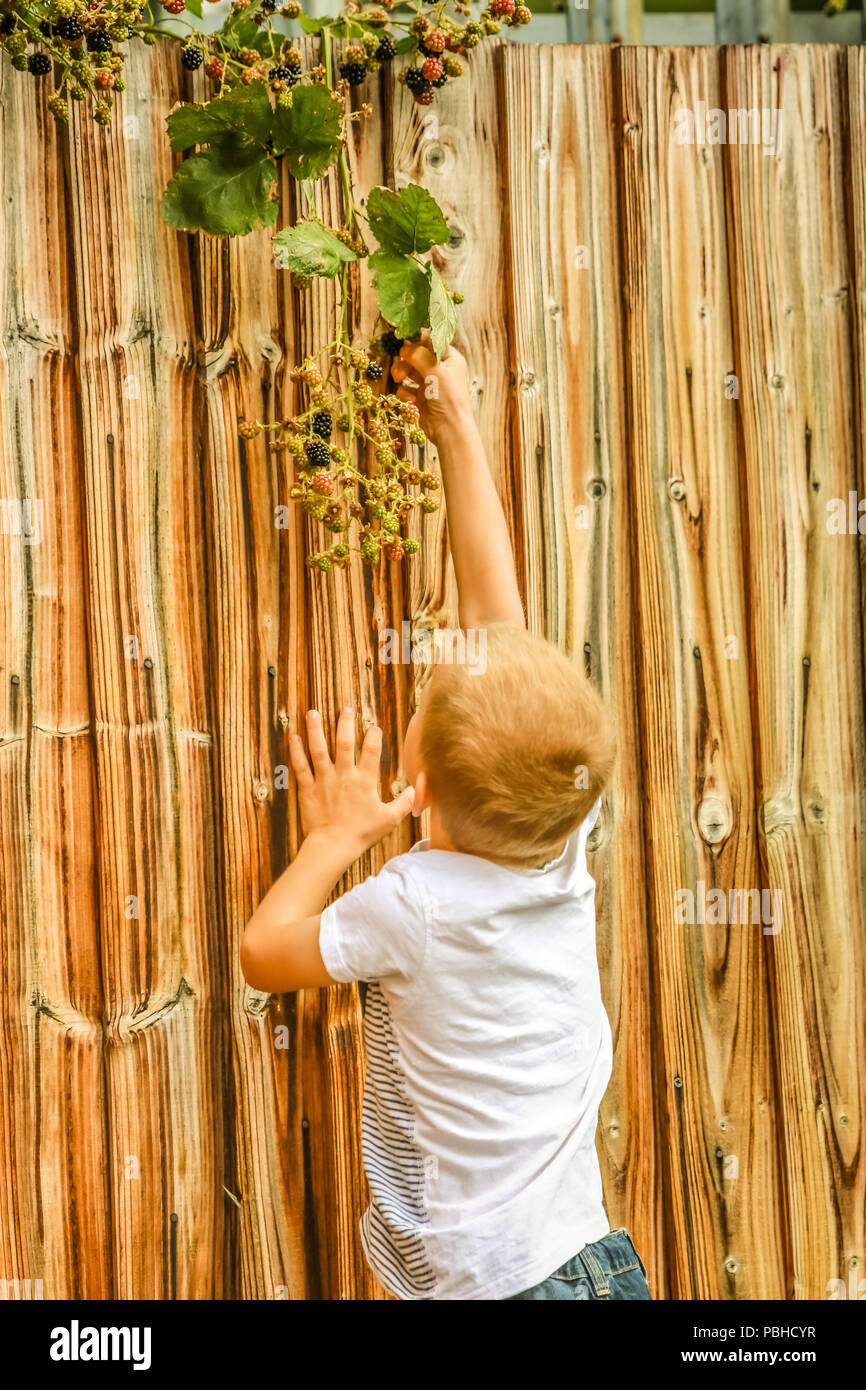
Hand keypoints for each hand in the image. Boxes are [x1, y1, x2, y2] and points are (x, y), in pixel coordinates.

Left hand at [289, 708, 414, 856]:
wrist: (334, 846)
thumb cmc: (362, 833)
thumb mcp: (389, 820)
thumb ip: (404, 803)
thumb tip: (416, 790)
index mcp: (364, 781)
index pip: (372, 751)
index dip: (374, 736)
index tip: (374, 727)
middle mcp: (344, 776)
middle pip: (345, 743)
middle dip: (346, 724)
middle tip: (346, 708)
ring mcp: (324, 781)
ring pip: (319, 750)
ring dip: (316, 730)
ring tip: (312, 712)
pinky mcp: (308, 789)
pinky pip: (300, 767)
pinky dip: (296, 751)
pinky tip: (293, 736)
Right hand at [390, 333, 472, 446]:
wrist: (449, 430)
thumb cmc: (449, 399)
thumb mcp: (436, 372)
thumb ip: (419, 356)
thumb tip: (405, 346)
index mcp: (450, 359)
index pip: (431, 342)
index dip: (417, 341)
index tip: (404, 342)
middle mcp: (440, 370)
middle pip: (416, 356)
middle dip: (405, 360)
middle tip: (399, 365)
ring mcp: (430, 384)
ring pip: (408, 371)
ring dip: (401, 374)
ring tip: (399, 379)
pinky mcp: (420, 398)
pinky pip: (406, 389)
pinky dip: (405, 393)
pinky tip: (411, 400)